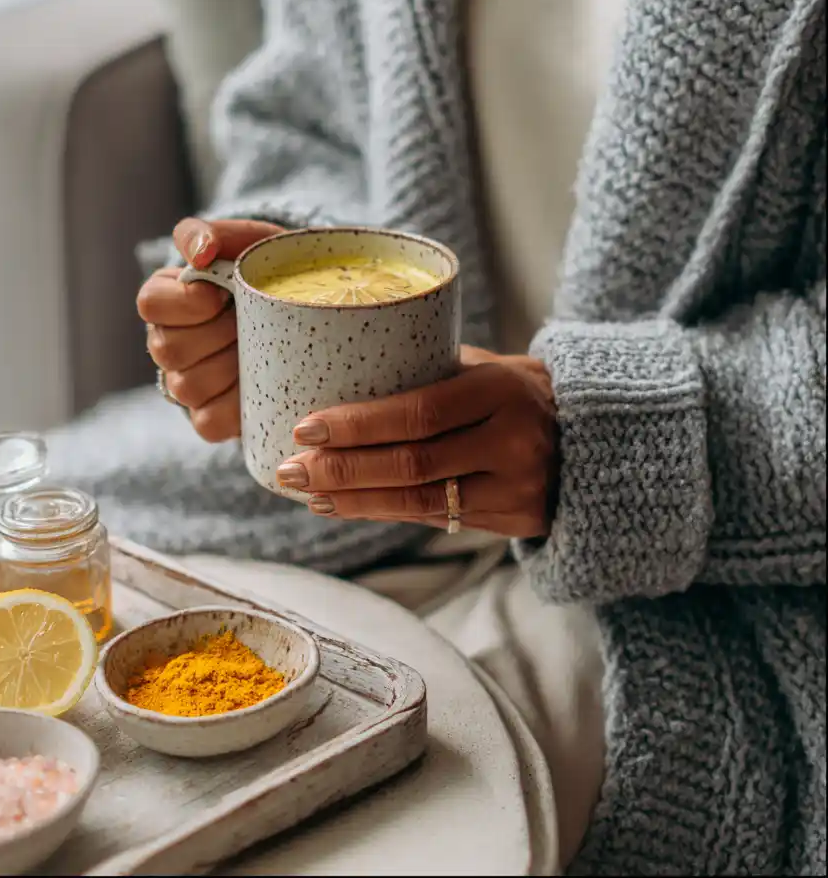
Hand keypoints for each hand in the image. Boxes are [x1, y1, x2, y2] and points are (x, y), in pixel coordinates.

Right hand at [137, 217, 282, 440]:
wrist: (301, 311)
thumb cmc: (265, 273)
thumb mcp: (246, 242)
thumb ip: (212, 234)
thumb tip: (200, 252)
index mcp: (167, 298)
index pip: (150, 303)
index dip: (186, 303)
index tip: (221, 296)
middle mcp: (167, 343)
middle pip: (169, 349)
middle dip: (218, 334)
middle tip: (248, 322)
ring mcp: (185, 385)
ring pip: (188, 387)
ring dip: (230, 366)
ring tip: (258, 348)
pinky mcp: (209, 418)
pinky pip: (209, 422)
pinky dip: (237, 405)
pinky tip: (258, 383)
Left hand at [275, 346, 557, 536]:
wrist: (596, 439)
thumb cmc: (521, 391)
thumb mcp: (489, 367)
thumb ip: (431, 374)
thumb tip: (345, 376)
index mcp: (501, 390)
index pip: (418, 412)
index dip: (358, 426)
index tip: (305, 427)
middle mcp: (512, 442)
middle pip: (411, 465)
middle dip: (342, 470)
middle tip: (291, 469)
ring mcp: (516, 488)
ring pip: (418, 503)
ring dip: (353, 499)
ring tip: (307, 492)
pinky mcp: (513, 521)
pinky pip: (434, 520)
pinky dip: (383, 512)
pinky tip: (345, 505)